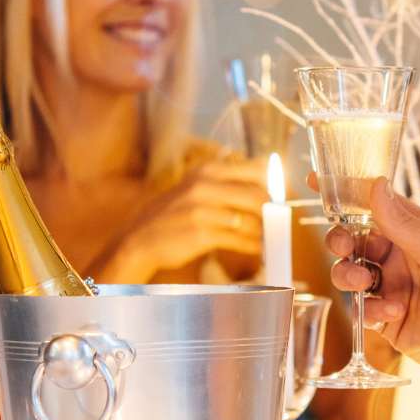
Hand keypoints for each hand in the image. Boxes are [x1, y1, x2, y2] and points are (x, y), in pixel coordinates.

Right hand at [108, 156, 267, 281]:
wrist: (140, 240)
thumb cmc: (173, 216)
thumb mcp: (195, 188)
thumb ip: (226, 186)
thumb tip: (265, 190)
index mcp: (207, 170)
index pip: (255, 171)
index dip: (273, 187)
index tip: (280, 199)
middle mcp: (205, 185)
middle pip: (257, 195)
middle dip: (272, 212)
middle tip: (278, 223)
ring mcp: (203, 210)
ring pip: (251, 220)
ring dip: (264, 233)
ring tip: (269, 239)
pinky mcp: (202, 234)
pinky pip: (239, 240)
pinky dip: (253, 246)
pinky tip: (257, 249)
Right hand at [325, 178, 419, 381]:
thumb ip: (403, 223)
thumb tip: (376, 185)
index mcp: (416, 231)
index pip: (376, 204)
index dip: (346, 193)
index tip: (317, 180)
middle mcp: (400, 255)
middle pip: (354, 239)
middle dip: (341, 240)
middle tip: (344, 247)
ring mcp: (392, 286)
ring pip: (350, 272)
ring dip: (350, 275)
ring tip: (365, 283)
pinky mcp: (386, 317)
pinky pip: (362, 308)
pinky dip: (371, 310)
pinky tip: (394, 313)